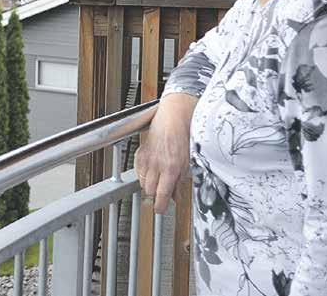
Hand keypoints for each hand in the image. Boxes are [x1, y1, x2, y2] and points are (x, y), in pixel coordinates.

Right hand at [135, 93, 196, 213]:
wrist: (174, 117)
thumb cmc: (184, 136)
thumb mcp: (188, 163)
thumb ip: (180, 182)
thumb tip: (176, 197)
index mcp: (171, 169)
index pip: (161, 196)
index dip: (160, 207)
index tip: (161, 209)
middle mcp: (157, 165)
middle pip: (149, 191)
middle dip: (154, 196)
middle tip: (161, 195)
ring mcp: (147, 158)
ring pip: (142, 182)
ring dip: (148, 185)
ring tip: (157, 182)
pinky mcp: (140, 152)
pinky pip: (137, 170)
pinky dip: (142, 174)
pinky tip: (150, 171)